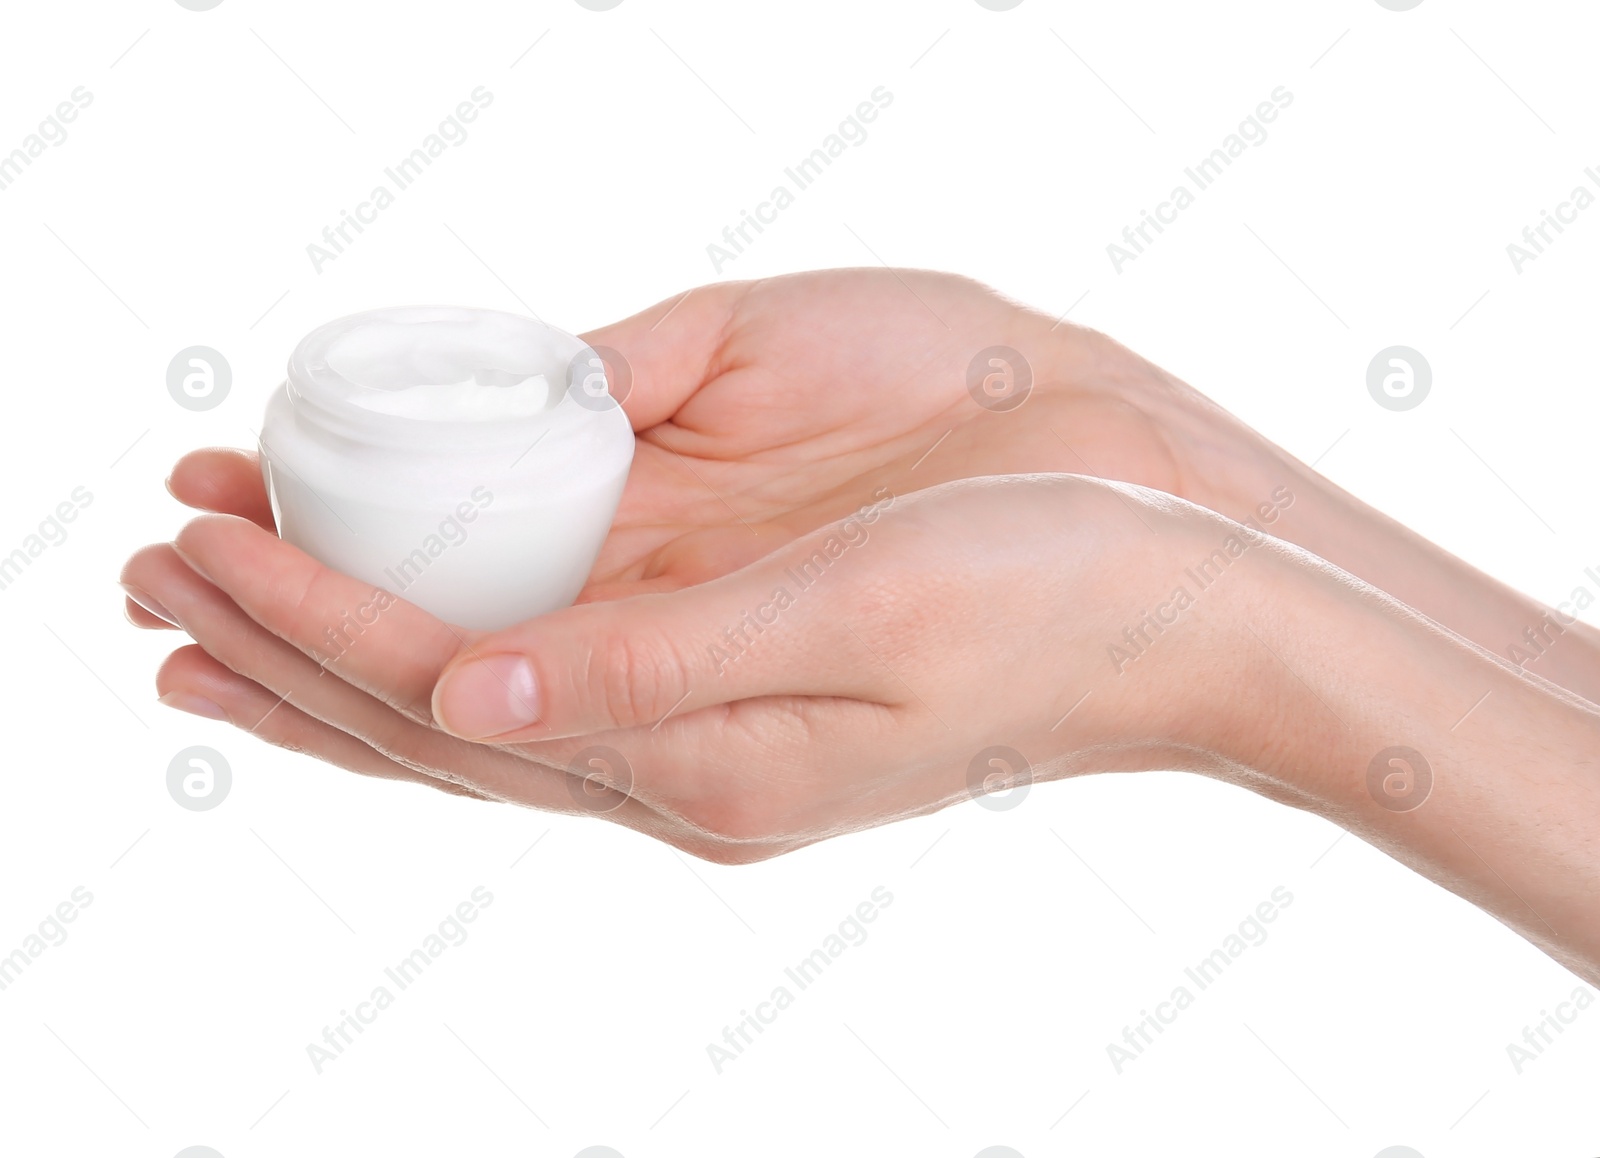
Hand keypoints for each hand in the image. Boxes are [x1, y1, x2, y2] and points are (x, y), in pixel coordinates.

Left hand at [124, 471, 1266, 859]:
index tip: (187, 551)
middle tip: (145, 582)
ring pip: (472, 691)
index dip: (304, 621)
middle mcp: (681, 757)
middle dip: (278, 641)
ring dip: (338, 642)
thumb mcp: (861, 626)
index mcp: (702, 761)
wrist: (1176, 603)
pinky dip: (441, 630)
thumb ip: (658, 668)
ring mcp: (704, 713)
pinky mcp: (735, 662)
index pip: (446, 693)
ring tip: (219, 606)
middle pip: (428, 711)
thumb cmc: (1048, 592)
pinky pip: (547, 661)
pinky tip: (400, 613)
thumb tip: (467, 690)